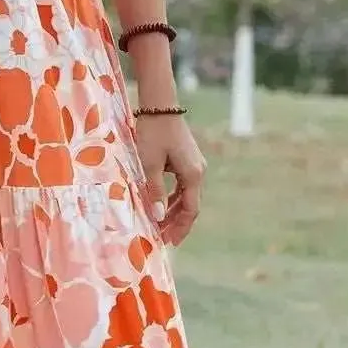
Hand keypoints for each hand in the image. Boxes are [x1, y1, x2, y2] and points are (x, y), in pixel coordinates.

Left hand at [135, 112, 205, 245]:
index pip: (190, 209)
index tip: (170, 242)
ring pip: (186, 195)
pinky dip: (173, 197)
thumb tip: (157, 216)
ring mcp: (194, 164)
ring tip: (161, 225)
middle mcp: (198, 171)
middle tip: (163, 239)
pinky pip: (182, 185)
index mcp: (192, 175)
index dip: (180, 227)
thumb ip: (154, 191)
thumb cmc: (152, 133)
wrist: (159, 105)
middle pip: (191, 204)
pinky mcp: (186, 159)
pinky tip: (161, 204)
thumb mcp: (149, 164)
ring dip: (174, 211)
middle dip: (177, 223)